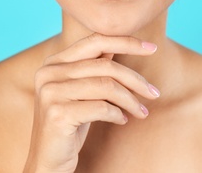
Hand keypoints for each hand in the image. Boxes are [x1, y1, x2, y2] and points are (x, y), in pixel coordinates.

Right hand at [23, 33, 159, 172]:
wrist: (47, 160)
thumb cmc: (70, 124)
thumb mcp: (82, 92)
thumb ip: (94, 69)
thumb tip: (121, 47)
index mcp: (53, 63)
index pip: (94, 41)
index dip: (125, 41)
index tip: (152, 47)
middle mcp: (48, 73)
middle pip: (105, 65)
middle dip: (135, 79)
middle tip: (154, 93)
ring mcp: (51, 93)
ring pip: (106, 86)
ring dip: (131, 100)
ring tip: (141, 112)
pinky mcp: (57, 114)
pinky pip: (101, 108)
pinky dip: (118, 114)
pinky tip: (122, 120)